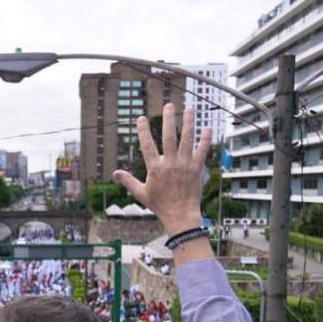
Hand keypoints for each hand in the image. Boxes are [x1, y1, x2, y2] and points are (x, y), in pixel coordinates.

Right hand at [112, 104, 210, 233]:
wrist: (180, 216)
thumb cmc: (160, 205)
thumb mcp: (141, 193)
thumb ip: (129, 181)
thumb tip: (115, 173)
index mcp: (155, 168)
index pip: (147, 145)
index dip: (143, 130)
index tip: (141, 118)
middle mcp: (170, 163)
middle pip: (169, 136)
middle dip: (168, 119)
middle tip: (168, 106)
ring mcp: (184, 165)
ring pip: (187, 140)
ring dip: (188, 123)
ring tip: (189, 109)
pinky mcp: (197, 169)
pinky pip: (202, 151)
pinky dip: (205, 139)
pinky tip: (207, 128)